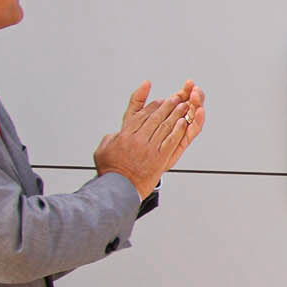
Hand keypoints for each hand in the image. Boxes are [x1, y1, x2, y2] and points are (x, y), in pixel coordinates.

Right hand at [94, 79, 204, 198]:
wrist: (119, 188)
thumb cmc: (111, 171)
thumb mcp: (103, 149)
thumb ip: (111, 137)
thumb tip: (117, 133)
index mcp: (125, 134)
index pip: (141, 115)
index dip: (152, 106)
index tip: (159, 100)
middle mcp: (138, 138)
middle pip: (155, 117)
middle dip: (167, 106)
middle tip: (176, 98)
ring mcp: (149, 148)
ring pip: (164, 126)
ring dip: (175, 114)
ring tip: (183, 106)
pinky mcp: (159, 158)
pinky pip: (171, 140)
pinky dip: (178, 130)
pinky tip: (184, 122)